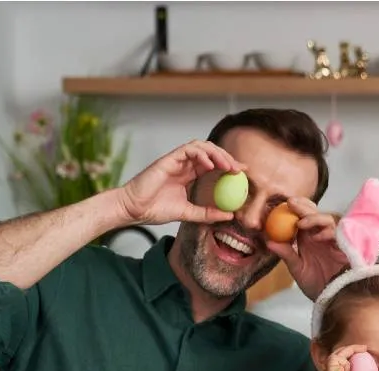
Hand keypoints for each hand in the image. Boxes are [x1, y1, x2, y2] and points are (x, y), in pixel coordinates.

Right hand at [114, 141, 246, 225]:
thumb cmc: (155, 210)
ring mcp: (176, 161)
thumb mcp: (188, 213)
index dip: (229, 166)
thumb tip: (230, 215)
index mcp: (189, 175)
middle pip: (210, 152)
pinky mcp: (168, 159)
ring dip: (217, 154)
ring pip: (201, 147)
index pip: (213, 165)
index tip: (243, 174)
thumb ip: (207, 213)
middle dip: (227, 158)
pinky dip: (202, 154)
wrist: (134, 209)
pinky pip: (188, 149)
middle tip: (240, 170)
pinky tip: (211, 166)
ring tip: (228, 167)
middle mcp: (184, 165)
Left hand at [266, 197, 348, 300]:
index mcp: (309, 238)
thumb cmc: (316, 285)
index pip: (303, 216)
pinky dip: (328, 233)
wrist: (333, 299)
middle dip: (303, 206)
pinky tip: (317, 237)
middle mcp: (321, 236)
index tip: (282, 203)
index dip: (295, 207)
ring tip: (301, 224)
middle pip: (315, 213)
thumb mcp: (297, 270)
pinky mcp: (345, 249)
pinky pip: (339, 235)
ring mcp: (334, 241)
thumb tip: (268, 242)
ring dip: (314, 218)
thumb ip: (286, 254)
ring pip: (328, 220)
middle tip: (290, 203)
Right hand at [315, 346, 375, 370]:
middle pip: (337, 353)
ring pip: (335, 356)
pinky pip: (335, 364)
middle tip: (365, 348)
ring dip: (346, 356)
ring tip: (356, 361)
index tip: (365, 351)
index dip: (351, 352)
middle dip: (350, 347)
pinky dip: (344, 364)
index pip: (341, 358)